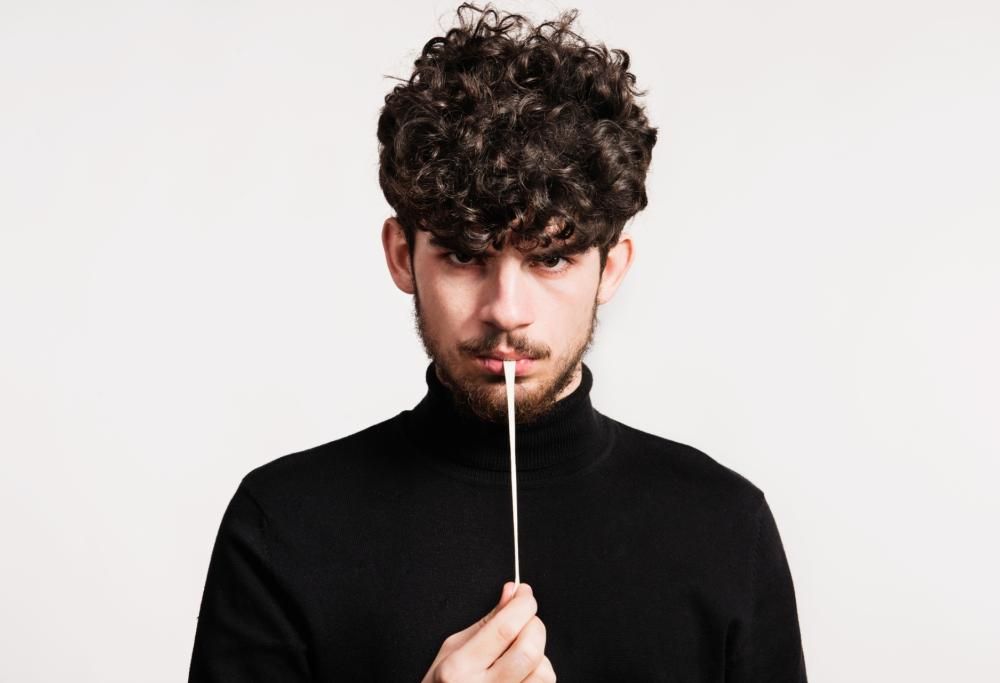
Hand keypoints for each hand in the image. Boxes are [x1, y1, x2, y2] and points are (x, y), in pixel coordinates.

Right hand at [421, 582, 556, 681]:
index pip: (504, 629)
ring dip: (540, 655)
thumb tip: (512, 593)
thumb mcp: (453, 648)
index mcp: (460, 668)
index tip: (525, 594)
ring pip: (543, 673)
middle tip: (526, 620)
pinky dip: (540, 673)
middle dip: (535, 626)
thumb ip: (487, 622)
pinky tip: (523, 672)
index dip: (522, 605)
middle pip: (528, 650)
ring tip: (520, 654)